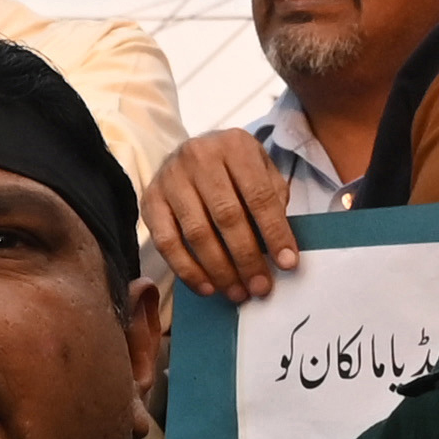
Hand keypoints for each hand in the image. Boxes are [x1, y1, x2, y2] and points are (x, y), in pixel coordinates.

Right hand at [142, 127, 302, 300]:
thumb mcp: (260, 169)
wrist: (190, 152)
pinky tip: (207, 287)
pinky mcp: (151, 200)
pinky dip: (188, 270)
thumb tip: (279, 249)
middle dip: (247, 257)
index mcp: (235, 146)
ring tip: (237, 292)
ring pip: (197, 232)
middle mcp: (199, 156)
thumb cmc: (233, 168)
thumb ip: (273, 199)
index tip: (287, 263)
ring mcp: (171, 178)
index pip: (259, 195)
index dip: (275, 232)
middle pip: (227, 216)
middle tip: (260, 286)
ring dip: (220, 269)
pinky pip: (167, 242)